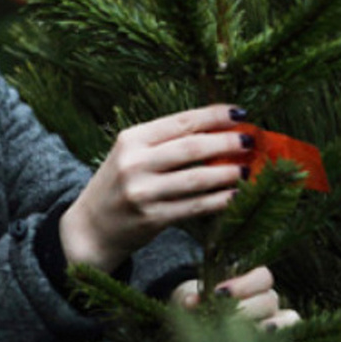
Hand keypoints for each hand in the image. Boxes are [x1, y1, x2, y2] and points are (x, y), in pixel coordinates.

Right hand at [60, 104, 249, 271]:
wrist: (90, 228)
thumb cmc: (118, 185)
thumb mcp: (131, 155)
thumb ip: (165, 143)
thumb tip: (218, 131)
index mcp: (131, 139)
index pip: (181, 121)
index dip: (215, 116)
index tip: (241, 114)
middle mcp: (134, 162)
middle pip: (192, 147)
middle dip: (227, 142)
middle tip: (250, 141)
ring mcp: (143, 192)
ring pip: (197, 178)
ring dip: (228, 172)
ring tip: (246, 168)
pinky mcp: (152, 218)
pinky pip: (195, 206)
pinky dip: (220, 200)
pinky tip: (235, 195)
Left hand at [171, 266, 304, 341]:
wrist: (198, 333)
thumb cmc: (198, 310)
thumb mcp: (191, 301)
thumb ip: (192, 299)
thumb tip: (191, 302)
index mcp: (251, 286)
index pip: (263, 276)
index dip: (244, 284)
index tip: (218, 293)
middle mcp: (268, 304)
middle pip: (269, 300)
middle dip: (247, 309)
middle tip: (226, 320)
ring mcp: (278, 326)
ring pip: (291, 320)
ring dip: (275, 327)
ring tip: (258, 334)